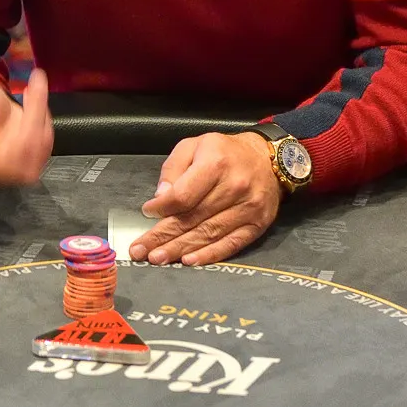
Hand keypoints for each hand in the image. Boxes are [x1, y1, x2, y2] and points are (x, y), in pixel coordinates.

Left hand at [128, 132, 281, 266]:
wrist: (265, 158)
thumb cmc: (224, 152)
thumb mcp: (194, 145)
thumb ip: (173, 168)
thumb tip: (161, 197)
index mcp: (216, 163)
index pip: (184, 195)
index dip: (163, 207)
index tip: (147, 212)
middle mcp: (234, 186)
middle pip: (193, 218)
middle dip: (164, 236)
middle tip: (142, 250)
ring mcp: (248, 208)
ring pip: (208, 234)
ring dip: (180, 249)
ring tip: (158, 258)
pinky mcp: (257, 224)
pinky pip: (230, 244)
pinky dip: (209, 255)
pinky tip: (189, 261)